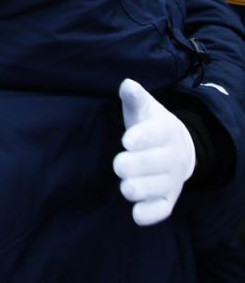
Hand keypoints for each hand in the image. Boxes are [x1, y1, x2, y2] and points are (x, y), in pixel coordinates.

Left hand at [112, 79, 195, 225]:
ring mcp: (171, 179)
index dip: (142, 137)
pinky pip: (162, 210)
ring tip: (126, 186)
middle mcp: (171, 157)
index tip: (127, 140)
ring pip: (156, 188)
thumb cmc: (150, 126)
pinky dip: (150, 214)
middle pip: (154, 164)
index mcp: (165, 131)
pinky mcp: (167, 198)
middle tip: (119, 164)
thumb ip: (135, 98)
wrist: (178, 148)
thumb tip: (127, 84)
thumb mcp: (144, 110)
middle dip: (134, 165)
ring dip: (139, 189)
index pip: (155, 134)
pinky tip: (136, 214)